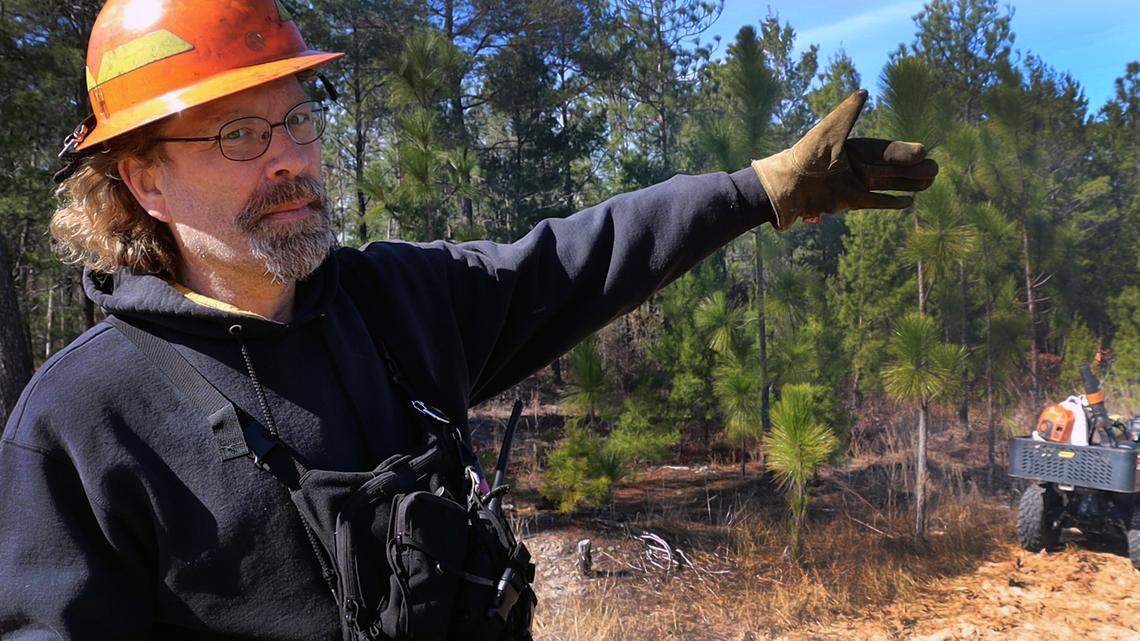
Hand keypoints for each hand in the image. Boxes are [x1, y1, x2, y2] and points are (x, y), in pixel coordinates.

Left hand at [751, 89, 938, 229]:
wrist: (788, 183)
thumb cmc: (807, 154)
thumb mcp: (829, 131)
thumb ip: (848, 114)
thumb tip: (864, 92)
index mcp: (854, 148)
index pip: (886, 150)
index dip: (904, 152)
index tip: (923, 150)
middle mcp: (857, 165)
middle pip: (892, 167)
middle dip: (913, 168)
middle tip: (936, 168)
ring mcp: (854, 183)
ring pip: (888, 183)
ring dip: (908, 183)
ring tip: (930, 181)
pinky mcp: (849, 200)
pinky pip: (876, 202)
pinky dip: (892, 202)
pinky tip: (909, 202)